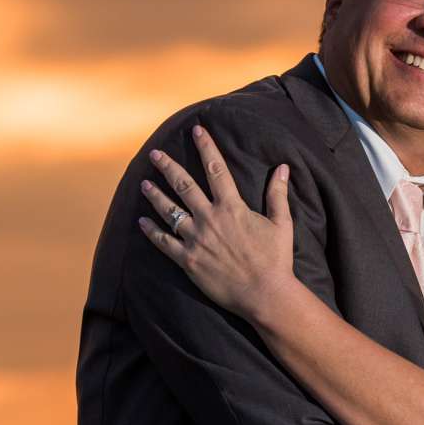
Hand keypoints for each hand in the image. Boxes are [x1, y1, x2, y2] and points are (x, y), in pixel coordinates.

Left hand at [138, 126, 296, 322]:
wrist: (264, 294)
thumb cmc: (276, 259)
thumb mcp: (282, 223)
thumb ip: (277, 194)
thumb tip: (282, 168)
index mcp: (232, 207)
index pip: (216, 169)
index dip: (206, 147)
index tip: (197, 130)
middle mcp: (210, 219)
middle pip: (183, 185)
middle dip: (168, 166)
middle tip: (155, 154)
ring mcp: (196, 240)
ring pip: (169, 211)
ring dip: (155, 195)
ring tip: (143, 183)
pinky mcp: (188, 261)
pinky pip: (163, 242)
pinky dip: (151, 231)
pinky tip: (141, 221)